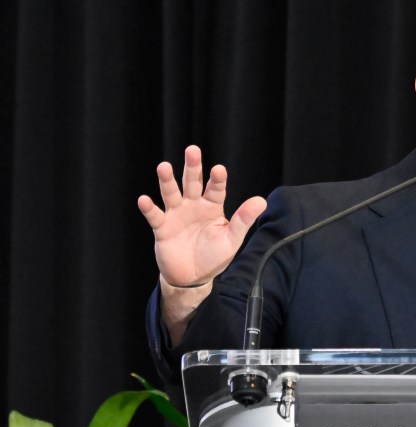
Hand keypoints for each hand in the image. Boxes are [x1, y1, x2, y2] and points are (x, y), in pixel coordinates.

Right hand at [137, 145, 266, 287]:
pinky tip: (144, 200)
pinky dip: (149, 208)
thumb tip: (261, 200)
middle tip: (193, 150)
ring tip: (164, 166)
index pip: (216, 189)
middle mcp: (193, 206)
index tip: (219, 169)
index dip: (217, 179)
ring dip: (167, 181)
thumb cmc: (214, 256)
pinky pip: (155, 216)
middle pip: (192, 183)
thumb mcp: (232, 239)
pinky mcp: (162, 228)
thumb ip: (243, 220)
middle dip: (192, 167)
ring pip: (171, 194)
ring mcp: (176, 215)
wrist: (193, 277)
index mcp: (212, 207)